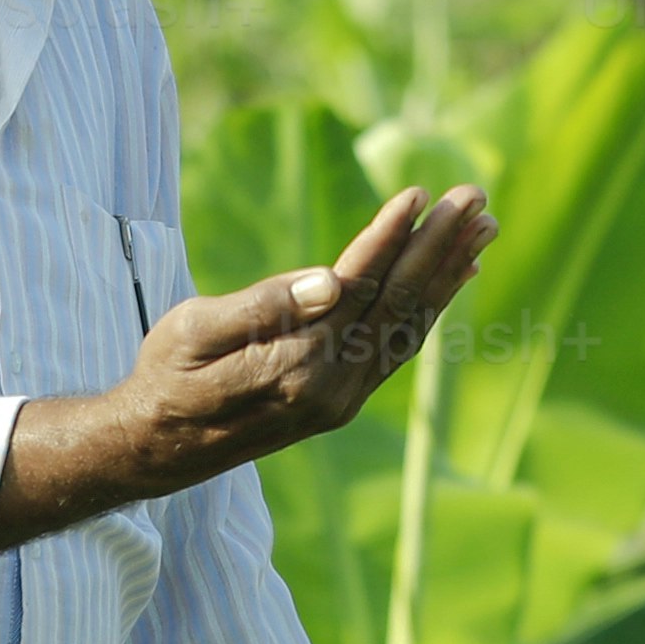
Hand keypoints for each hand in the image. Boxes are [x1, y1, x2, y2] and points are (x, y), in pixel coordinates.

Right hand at [0, 186, 495, 546]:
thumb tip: (329, 280)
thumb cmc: (166, 376)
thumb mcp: (190, 332)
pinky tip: (457, 275)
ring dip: (449, 271)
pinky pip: (401, 346)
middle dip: (439, 245)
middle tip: (476, 195)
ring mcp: (344, 398)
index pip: (356, 287)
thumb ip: (260, 306)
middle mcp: (331, 386)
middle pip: (398, 302)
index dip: (390, 237)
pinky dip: (432, 306)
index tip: (421, 193)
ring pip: (410, 324)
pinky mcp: (345, 401)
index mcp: (293, 363)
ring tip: (484, 224)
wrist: (160, 450)